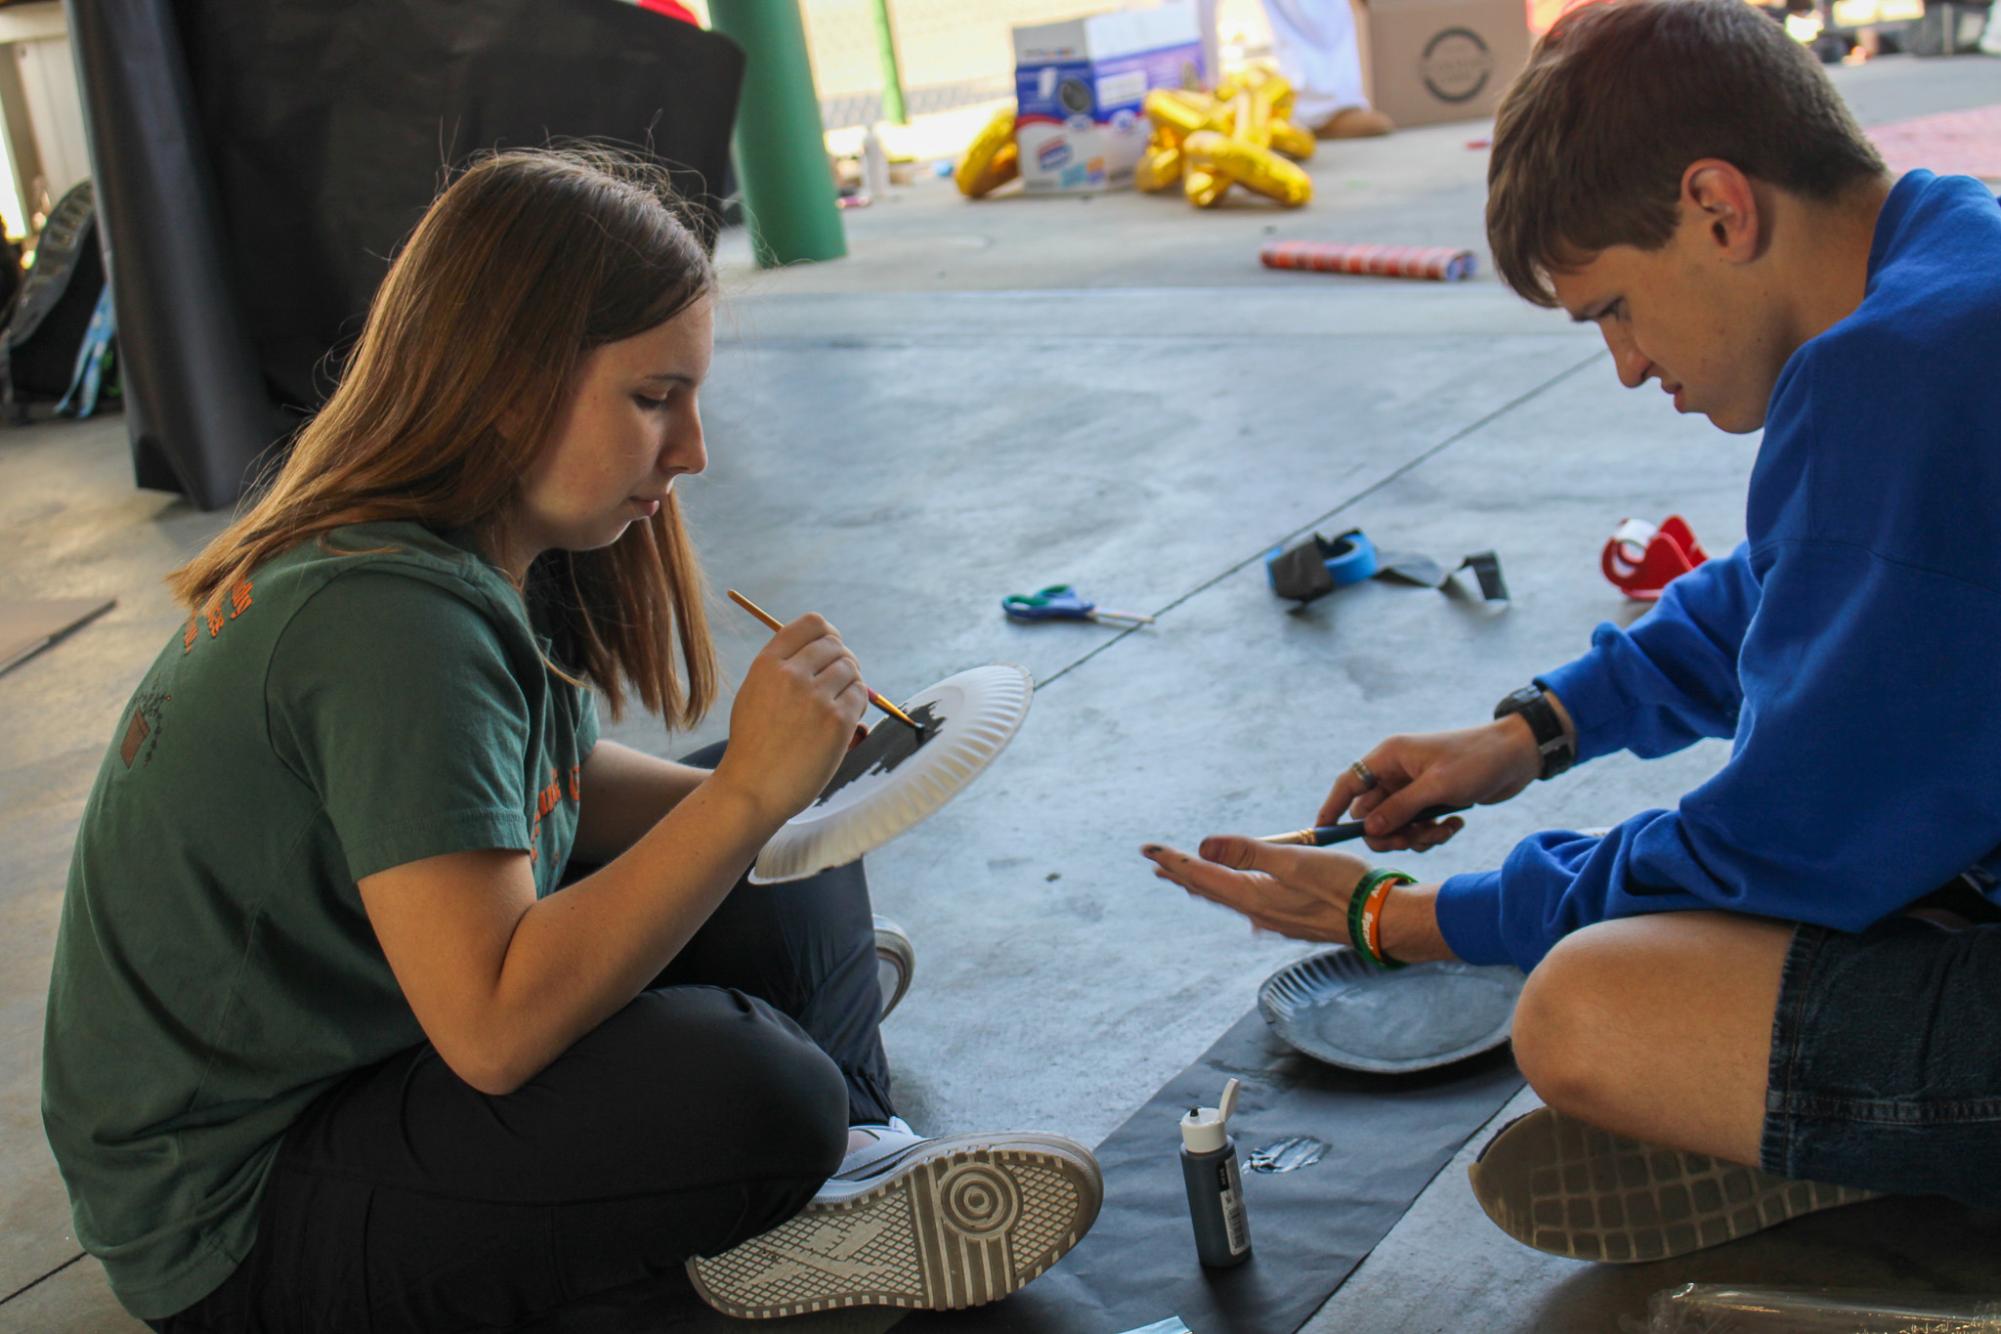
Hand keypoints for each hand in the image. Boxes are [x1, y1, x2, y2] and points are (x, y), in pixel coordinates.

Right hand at [712, 614, 867, 822]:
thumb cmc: (754, 746)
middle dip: (842, 661)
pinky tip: (843, 722)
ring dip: (850, 684)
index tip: (830, 651)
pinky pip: (860, 695)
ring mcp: (814, 697)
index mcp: (767, 664)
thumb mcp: (754, 694)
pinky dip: (857, 705)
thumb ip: (782, 668)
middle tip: (837, 685)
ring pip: (851, 669)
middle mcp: (790, 675)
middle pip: (836, 645)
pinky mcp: (836, 721)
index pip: (812, 624)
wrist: (752, 789)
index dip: (828, 635)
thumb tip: (825, 647)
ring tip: (835, 708)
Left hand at [1141, 837, 1371, 942]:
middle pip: (1210, 890)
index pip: (1201, 874)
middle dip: (1183, 874)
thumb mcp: (1294, 861)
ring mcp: (1277, 920)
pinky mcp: (1293, 920)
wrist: (1384, 921)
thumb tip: (1202, 847)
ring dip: (1206, 885)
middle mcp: (1259, 912)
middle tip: (1157, 864)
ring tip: (1188, 879)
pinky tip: (1241, 899)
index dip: (1174, 860)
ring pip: (1230, 899)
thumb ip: (1248, 852)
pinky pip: (1251, 906)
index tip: (1147, 850)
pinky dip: (1234, 895)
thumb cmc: (1344, 886)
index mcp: (1253, 896)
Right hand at [1318, 718, 1544, 852]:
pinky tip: (1456, 824)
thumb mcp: (1437, 787)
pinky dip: (1433, 833)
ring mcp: (1414, 788)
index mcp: (1389, 757)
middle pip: (1372, 814)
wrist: (1517, 756)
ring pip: (1396, 825)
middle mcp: (1396, 772)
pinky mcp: (1432, 801)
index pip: (1348, 783)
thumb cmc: (1476, 760)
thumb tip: (1366, 830)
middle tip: (1411, 840)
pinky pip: (1417, 827)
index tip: (1321, 831)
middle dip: (1390, 833)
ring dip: (1416, 836)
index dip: (1332, 807)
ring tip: (1443, 830)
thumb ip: (1399, 809)